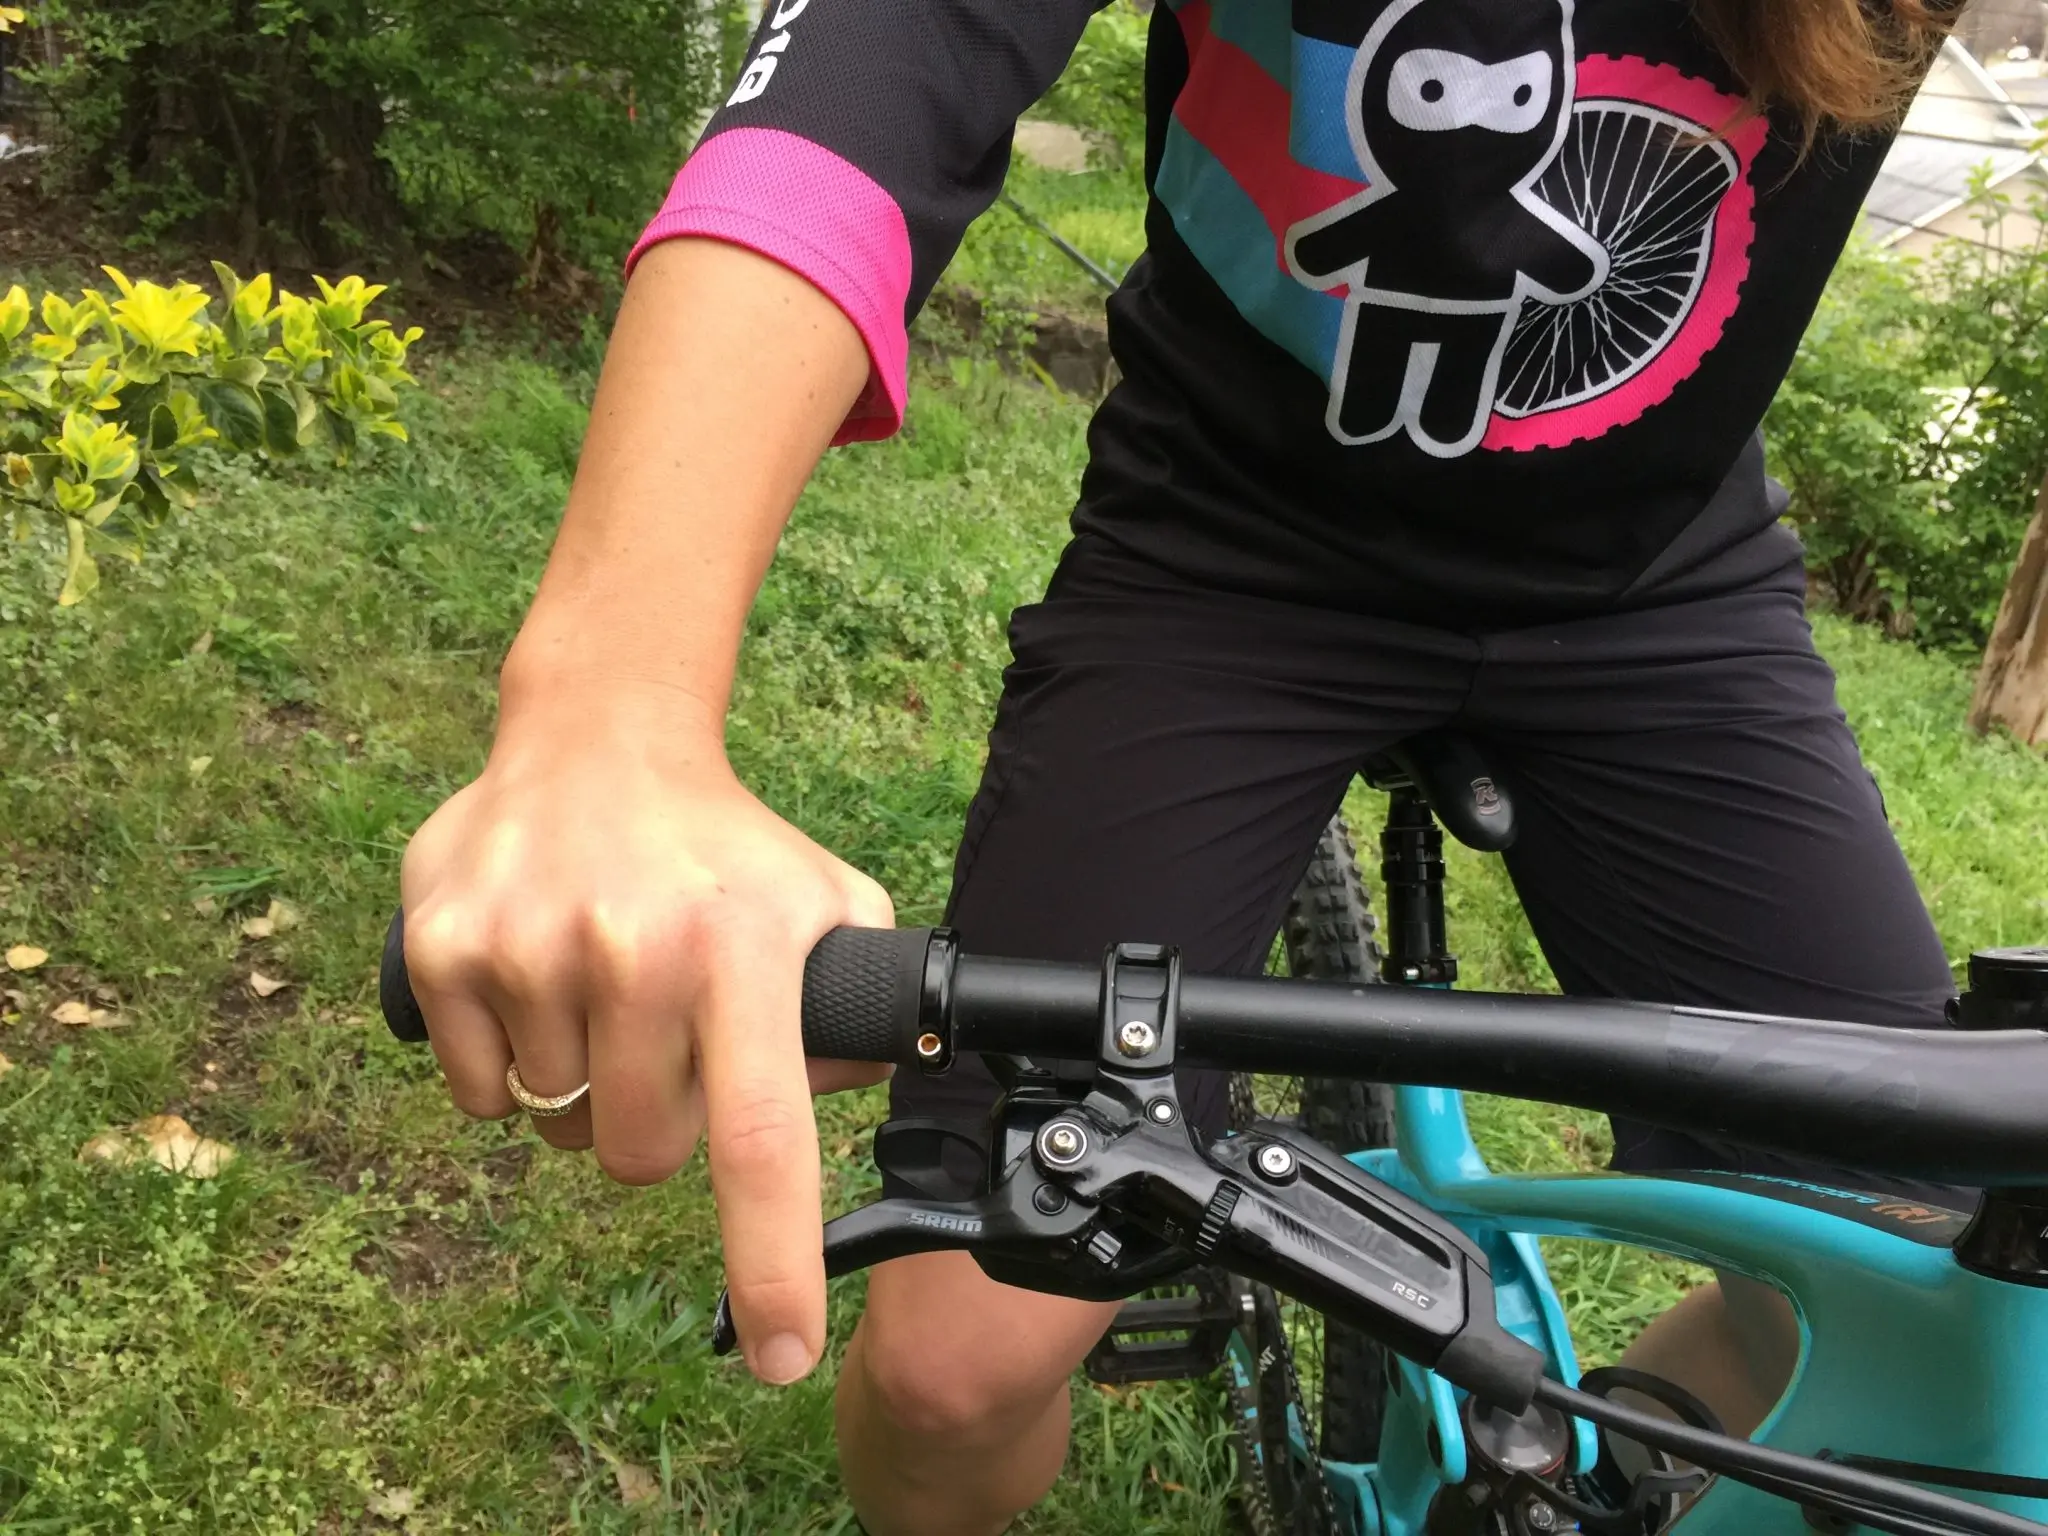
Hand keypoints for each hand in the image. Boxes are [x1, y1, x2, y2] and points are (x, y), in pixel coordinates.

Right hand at [399, 681, 893, 1385]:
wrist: (596, 736)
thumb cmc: (722, 842)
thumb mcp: (824, 900)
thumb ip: (859, 1007)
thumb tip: (854, 1100)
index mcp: (741, 950)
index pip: (760, 1136)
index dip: (769, 1261)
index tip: (780, 1357)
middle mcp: (633, 952)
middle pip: (641, 1158)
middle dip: (656, 1125)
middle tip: (664, 1036)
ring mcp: (529, 952)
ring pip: (558, 1128)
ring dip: (584, 1086)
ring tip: (605, 988)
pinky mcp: (443, 953)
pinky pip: (478, 1097)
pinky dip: (510, 1067)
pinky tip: (540, 984)